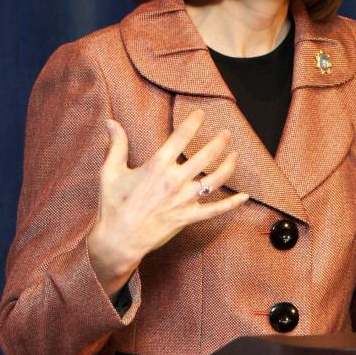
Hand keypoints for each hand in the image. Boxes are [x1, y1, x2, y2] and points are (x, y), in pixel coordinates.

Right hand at [87, 110, 248, 299]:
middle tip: (226, 133)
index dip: (192, 123)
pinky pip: (216, 210)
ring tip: (235, 155)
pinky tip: (245, 196)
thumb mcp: (110, 172)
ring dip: (228, 167)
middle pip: (205, 157)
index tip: (200, 113)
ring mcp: (184, 200)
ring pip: (215, 180)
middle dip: (219, 142)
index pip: (180, 138)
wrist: (118, 240)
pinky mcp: (188, 217)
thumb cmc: (113, 205)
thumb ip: (116, 145)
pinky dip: (232, 203)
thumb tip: (111, 122)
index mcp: (157, 167)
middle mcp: (175, 181)